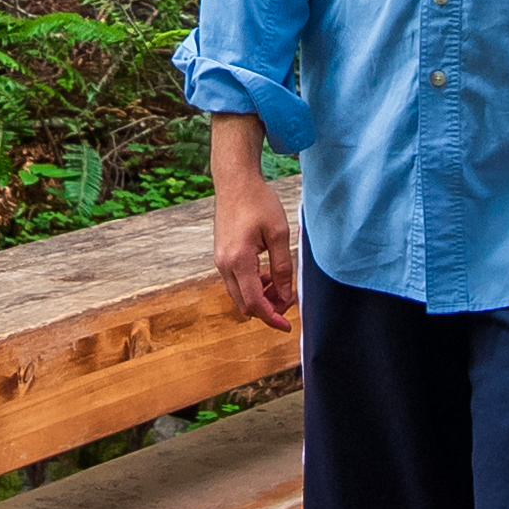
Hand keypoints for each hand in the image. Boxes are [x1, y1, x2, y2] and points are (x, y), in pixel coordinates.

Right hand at [204, 111, 296, 331]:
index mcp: (238, 260)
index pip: (254, 302)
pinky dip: (252, 286)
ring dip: (259, 297)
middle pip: (244, 304)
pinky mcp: (221, 256)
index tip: (287, 326)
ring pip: (239, 294)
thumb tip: (285, 296)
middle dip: (267, 309)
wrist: (235, 182)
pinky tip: (267, 275)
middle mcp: (224, 265)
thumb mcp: (278, 234)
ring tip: (280, 284)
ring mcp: (220, 261)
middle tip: (288, 301)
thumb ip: (282, 268)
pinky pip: (236, 282)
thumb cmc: (258, 203)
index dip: (271, 317)